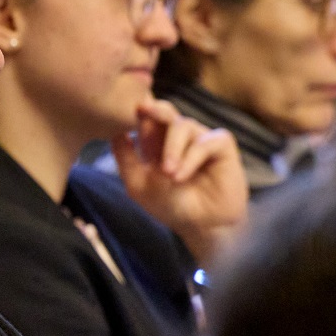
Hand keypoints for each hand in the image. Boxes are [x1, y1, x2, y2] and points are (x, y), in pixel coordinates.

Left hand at [111, 98, 249, 266]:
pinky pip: (204, 142)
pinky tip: (181, 177)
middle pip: (166, 111)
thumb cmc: (171, 206)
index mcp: (157, 142)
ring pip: (183, 126)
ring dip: (172, 149)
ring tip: (168, 174)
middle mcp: (179, 136)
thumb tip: (115, 133)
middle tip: (144, 110)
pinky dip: (191, 158)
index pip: (147, 119)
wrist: (201, 226)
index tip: (132, 111)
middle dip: (155, 109)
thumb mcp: (139, 185)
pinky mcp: (221, 145)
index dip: (139, 114)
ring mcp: (200, 138)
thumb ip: (125, 159)